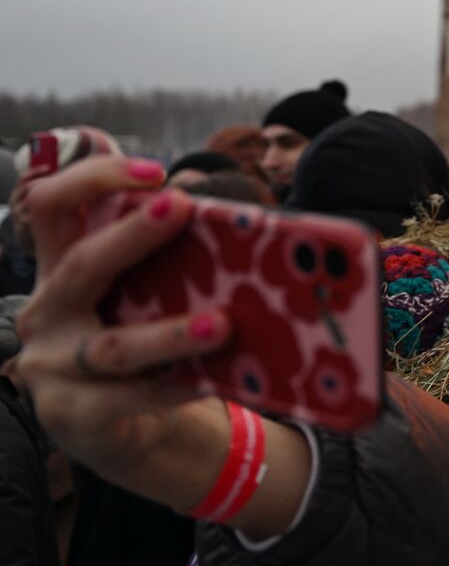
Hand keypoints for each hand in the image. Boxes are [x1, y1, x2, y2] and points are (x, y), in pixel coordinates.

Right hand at [12, 156, 231, 499]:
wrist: (127, 432)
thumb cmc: (144, 347)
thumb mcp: (143, 298)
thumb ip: (166, 265)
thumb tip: (245, 230)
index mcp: (61, 270)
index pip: (52, 206)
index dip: (92, 179)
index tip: (154, 172)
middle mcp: (47, 311)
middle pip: (82, 264)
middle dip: (133, 234)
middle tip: (182, 206)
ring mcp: (52, 367)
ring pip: (114, 347)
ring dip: (171, 334)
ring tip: (222, 323)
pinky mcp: (72, 416)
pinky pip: (130, 398)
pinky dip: (176, 384)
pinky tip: (215, 375)